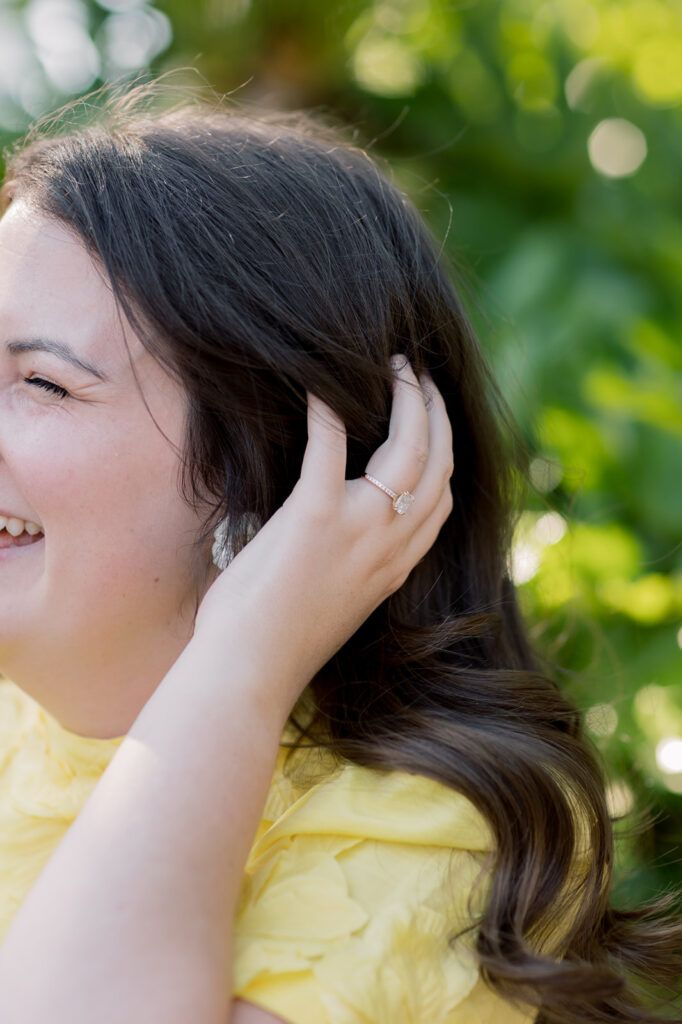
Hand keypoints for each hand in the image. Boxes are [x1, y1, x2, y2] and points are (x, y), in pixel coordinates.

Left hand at [193, 354, 453, 719]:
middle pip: (439, 462)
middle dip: (435, 409)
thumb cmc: (277, 642)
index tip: (432, 418)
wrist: (249, 674)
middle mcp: (391, 545)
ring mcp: (358, 530)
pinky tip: (317, 383)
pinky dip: (326, 408)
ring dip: (405, 397)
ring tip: (392, 365)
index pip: (442, 498)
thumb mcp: (336, 600)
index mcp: (396, 566)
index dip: (445, 450)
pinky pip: (329, 446)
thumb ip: (352, 561)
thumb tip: (337, 527)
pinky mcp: (314, 518)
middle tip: (418, 373)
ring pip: (408, 447)